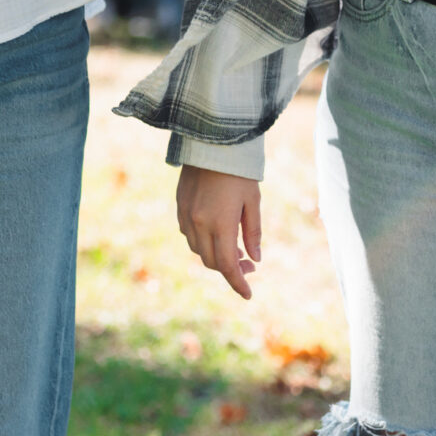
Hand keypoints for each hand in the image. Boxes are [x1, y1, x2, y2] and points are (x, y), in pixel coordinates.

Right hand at [176, 165, 262, 299]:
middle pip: (212, 262)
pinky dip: (203, 243)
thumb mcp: (252, 201)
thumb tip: (255, 259)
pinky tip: (216, 235)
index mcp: (220, 224)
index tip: (248, 294)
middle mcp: (199, 224)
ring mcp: (186, 215)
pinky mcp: (180, 206)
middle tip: (249, 266)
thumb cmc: (238, 170)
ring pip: (199, 250)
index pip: (228, 266)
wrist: (211, 141)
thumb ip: (252, 232)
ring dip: (216, 257)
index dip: (238, 283)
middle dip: (230, 270)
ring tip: (235, 251)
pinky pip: (189, 235)